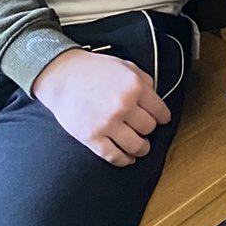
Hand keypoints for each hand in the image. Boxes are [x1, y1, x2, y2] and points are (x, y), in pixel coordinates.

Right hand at [32, 48, 170, 166]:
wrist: (63, 76)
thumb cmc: (94, 69)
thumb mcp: (126, 65)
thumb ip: (144, 80)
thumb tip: (155, 96)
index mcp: (135, 87)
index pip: (160, 111)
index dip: (163, 117)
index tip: (162, 120)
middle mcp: (124, 106)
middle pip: (149, 128)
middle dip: (149, 129)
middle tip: (145, 129)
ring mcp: (108, 124)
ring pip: (136, 145)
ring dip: (142, 148)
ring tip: (141, 147)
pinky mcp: (92, 137)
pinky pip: (114, 156)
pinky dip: (124, 160)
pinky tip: (127, 158)